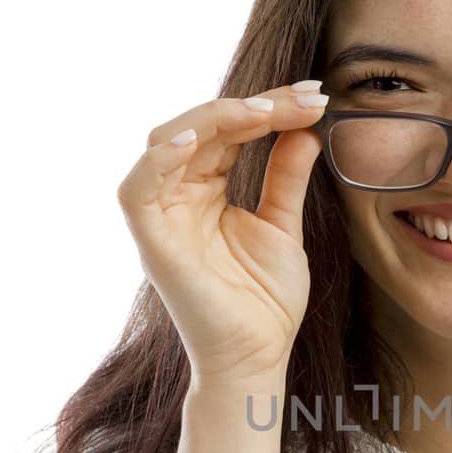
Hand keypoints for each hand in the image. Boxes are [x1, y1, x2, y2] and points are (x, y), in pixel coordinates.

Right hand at [117, 82, 328, 388]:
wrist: (259, 357)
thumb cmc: (265, 302)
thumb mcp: (283, 226)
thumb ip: (285, 177)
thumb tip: (303, 129)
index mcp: (205, 190)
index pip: (229, 131)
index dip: (269, 107)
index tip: (315, 95)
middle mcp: (178, 196)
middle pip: (202, 126)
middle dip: (254, 105)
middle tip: (305, 97)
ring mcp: (162, 216)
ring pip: (167, 141)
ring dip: (215, 118)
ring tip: (265, 111)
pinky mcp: (151, 241)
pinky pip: (137, 188)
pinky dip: (161, 158)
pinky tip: (199, 139)